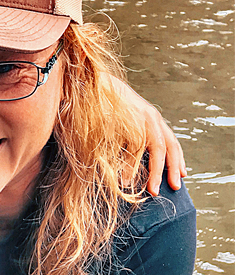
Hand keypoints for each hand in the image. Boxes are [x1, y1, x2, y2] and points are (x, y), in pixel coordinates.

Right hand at [114, 78, 186, 194]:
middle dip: (172, 168)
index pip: (171, 141)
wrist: (91, 85)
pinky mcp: (126, 122)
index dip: (177, 159)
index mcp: (151, 118)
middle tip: (174, 186)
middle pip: (168, 146)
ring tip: (151, 189)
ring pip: (155, 148)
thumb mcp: (125, 121)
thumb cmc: (104, 106)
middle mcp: (150, 118)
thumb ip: (132, 137)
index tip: (182, 174)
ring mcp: (139, 119)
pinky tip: (127, 179)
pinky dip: (130, 166)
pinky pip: (133, 148)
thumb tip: (133, 160)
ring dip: (153, 172)